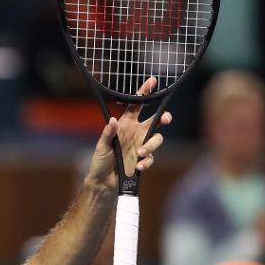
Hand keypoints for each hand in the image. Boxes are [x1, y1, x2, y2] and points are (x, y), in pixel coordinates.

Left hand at [85, 76, 171, 193]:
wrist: (104, 182)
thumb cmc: (100, 161)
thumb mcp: (101, 146)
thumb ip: (108, 133)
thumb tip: (113, 120)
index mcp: (125, 125)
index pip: (136, 106)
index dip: (144, 93)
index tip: (152, 82)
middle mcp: (136, 133)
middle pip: (156, 120)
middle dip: (164, 118)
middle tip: (165, 119)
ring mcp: (141, 145)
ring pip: (157, 139)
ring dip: (150, 146)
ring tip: (139, 154)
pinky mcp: (143, 159)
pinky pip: (151, 158)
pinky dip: (145, 162)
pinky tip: (137, 166)